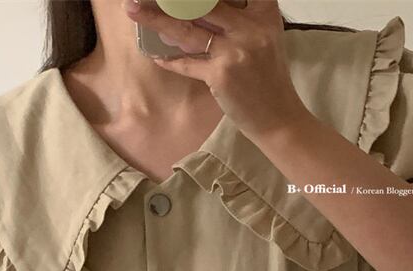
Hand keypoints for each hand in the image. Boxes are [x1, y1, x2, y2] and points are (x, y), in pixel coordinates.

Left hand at [122, 0, 310, 143]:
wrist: (278, 117)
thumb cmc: (268, 78)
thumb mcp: (264, 38)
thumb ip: (240, 19)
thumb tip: (202, 8)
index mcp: (263, 13)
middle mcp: (250, 27)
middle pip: (203, 2)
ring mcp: (234, 51)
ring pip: (187, 29)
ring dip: (157, 20)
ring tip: (134, 10)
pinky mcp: (220, 75)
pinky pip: (187, 63)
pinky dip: (169, 60)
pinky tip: (155, 55)